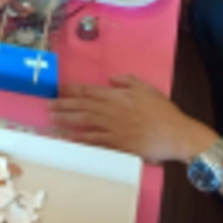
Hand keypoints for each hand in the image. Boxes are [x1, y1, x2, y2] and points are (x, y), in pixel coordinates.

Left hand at [50, 75, 216, 163]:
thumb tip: (110, 79)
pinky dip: (81, 139)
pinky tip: (69, 138)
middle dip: (63, 105)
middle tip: (47, 105)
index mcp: (117, 95)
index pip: (89, 91)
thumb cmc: (162, 110)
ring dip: (66, 120)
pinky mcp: (116, 144)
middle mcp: (111, 110)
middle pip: (82, 106)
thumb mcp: (146, 88)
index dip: (71, 90)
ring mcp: (112, 128)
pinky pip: (94, 141)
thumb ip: (127, 81)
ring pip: (84, 122)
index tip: (58, 89)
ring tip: (52, 119)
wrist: (175, 134)